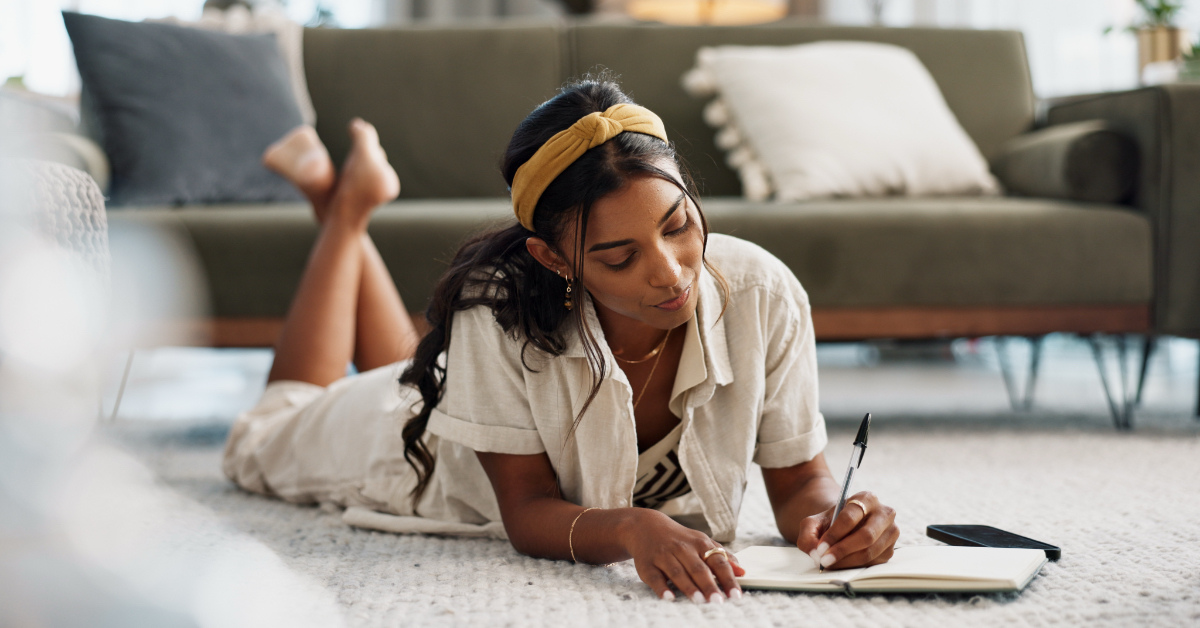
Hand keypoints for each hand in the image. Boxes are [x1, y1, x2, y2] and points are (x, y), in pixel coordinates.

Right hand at [621, 509, 745, 601]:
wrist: (645, 526)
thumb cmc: (679, 539)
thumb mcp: (701, 541)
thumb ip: (721, 556)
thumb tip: (742, 571)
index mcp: (699, 543)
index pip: (717, 561)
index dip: (727, 578)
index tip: (736, 595)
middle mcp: (682, 548)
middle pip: (698, 568)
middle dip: (709, 585)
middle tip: (718, 601)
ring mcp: (664, 556)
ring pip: (678, 572)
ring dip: (688, 587)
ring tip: (699, 601)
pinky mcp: (647, 565)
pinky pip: (655, 577)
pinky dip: (662, 588)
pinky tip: (669, 597)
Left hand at [795, 491, 897, 569]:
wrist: (846, 525)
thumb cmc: (831, 522)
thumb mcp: (815, 521)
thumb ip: (809, 533)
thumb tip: (815, 553)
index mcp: (866, 498)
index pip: (851, 517)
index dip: (834, 534)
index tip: (820, 548)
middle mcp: (884, 513)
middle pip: (866, 536)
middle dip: (842, 550)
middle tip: (824, 560)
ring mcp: (891, 532)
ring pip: (870, 552)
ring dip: (847, 561)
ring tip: (830, 563)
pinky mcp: (890, 550)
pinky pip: (873, 562)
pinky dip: (855, 566)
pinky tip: (842, 563)